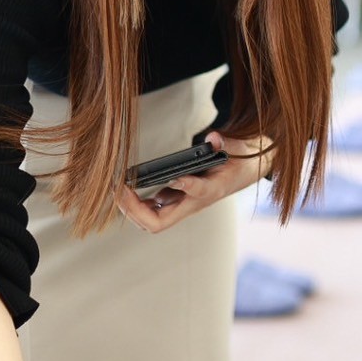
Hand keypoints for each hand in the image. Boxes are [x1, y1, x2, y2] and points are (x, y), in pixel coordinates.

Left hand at [115, 131, 272, 234]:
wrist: (243, 173)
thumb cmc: (238, 162)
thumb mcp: (238, 148)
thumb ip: (226, 143)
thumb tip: (214, 138)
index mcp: (212, 189)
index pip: (198, 192)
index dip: (185, 185)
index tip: (174, 177)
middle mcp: (193, 203)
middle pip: (160, 222)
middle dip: (136, 210)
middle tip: (122, 190)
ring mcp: (182, 204)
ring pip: (151, 220)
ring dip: (131, 209)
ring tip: (118, 190)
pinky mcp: (175, 200)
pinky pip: (150, 209)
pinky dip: (135, 203)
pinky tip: (125, 189)